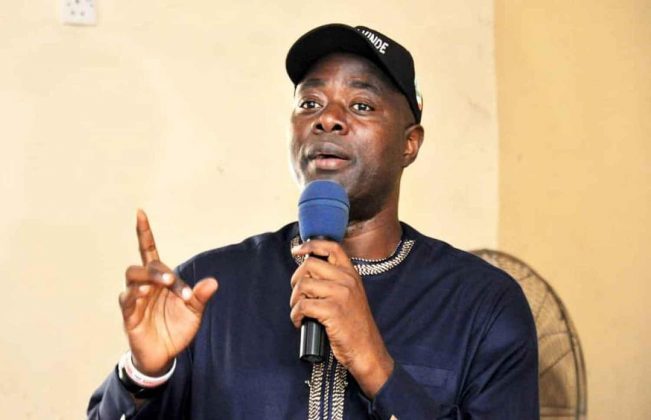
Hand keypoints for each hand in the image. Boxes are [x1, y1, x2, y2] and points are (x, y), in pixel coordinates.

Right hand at [118, 209, 218, 375]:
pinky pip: (126, 300)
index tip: (140, 212)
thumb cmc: (177, 328)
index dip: (144, 233)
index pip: (149, 251)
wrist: (165, 355)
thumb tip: (213, 282)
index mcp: (160, 279)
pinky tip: (142, 294)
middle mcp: (146, 285)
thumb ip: (200, 296)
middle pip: (143, 265)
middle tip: (171, 281)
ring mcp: (135, 299)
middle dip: (157, 269)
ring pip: (132, 277)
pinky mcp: (129, 316)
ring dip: (146, 277)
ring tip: (158, 285)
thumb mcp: (194, 312)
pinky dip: (133, 295)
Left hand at [290, 240, 393, 397]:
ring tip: (300, 311)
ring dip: (294, 300)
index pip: (331, 247)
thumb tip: (307, 274)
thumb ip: (336, 282)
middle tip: (298, 295)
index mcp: (352, 274)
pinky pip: (302, 305)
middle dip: (296, 280)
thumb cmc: (355, 326)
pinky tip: (300, 322)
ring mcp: (340, 294)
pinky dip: (296, 315)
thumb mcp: (351, 296)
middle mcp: (347, 280)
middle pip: (309, 265)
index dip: (310, 245)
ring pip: (303, 284)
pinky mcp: (332, 310)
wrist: (367, 350)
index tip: (297, 251)